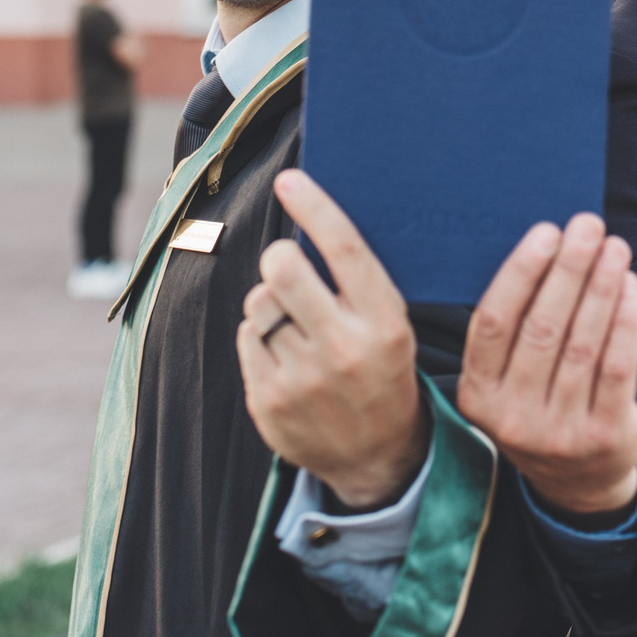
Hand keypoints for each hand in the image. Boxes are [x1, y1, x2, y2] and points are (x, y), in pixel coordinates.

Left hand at [237, 170, 430, 509]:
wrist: (379, 457)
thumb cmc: (381, 372)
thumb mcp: (392, 326)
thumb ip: (356, 283)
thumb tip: (310, 219)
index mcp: (384, 323)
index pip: (345, 249)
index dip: (315, 207)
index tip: (290, 180)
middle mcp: (345, 349)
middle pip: (284, 269)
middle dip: (279, 258)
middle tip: (287, 266)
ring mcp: (303, 379)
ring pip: (259, 302)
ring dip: (269, 303)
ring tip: (293, 325)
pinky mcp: (269, 401)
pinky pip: (245, 337)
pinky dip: (259, 336)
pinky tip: (284, 355)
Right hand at [456, 214, 636, 517]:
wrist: (576, 482)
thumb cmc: (537, 405)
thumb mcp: (505, 382)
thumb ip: (513, 329)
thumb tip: (545, 247)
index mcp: (477, 396)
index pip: (494, 323)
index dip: (520, 274)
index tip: (546, 233)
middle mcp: (512, 418)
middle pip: (542, 328)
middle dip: (569, 269)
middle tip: (588, 226)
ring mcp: (559, 432)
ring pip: (583, 344)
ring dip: (601, 287)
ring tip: (614, 248)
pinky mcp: (603, 436)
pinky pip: (618, 367)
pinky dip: (625, 320)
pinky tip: (629, 286)